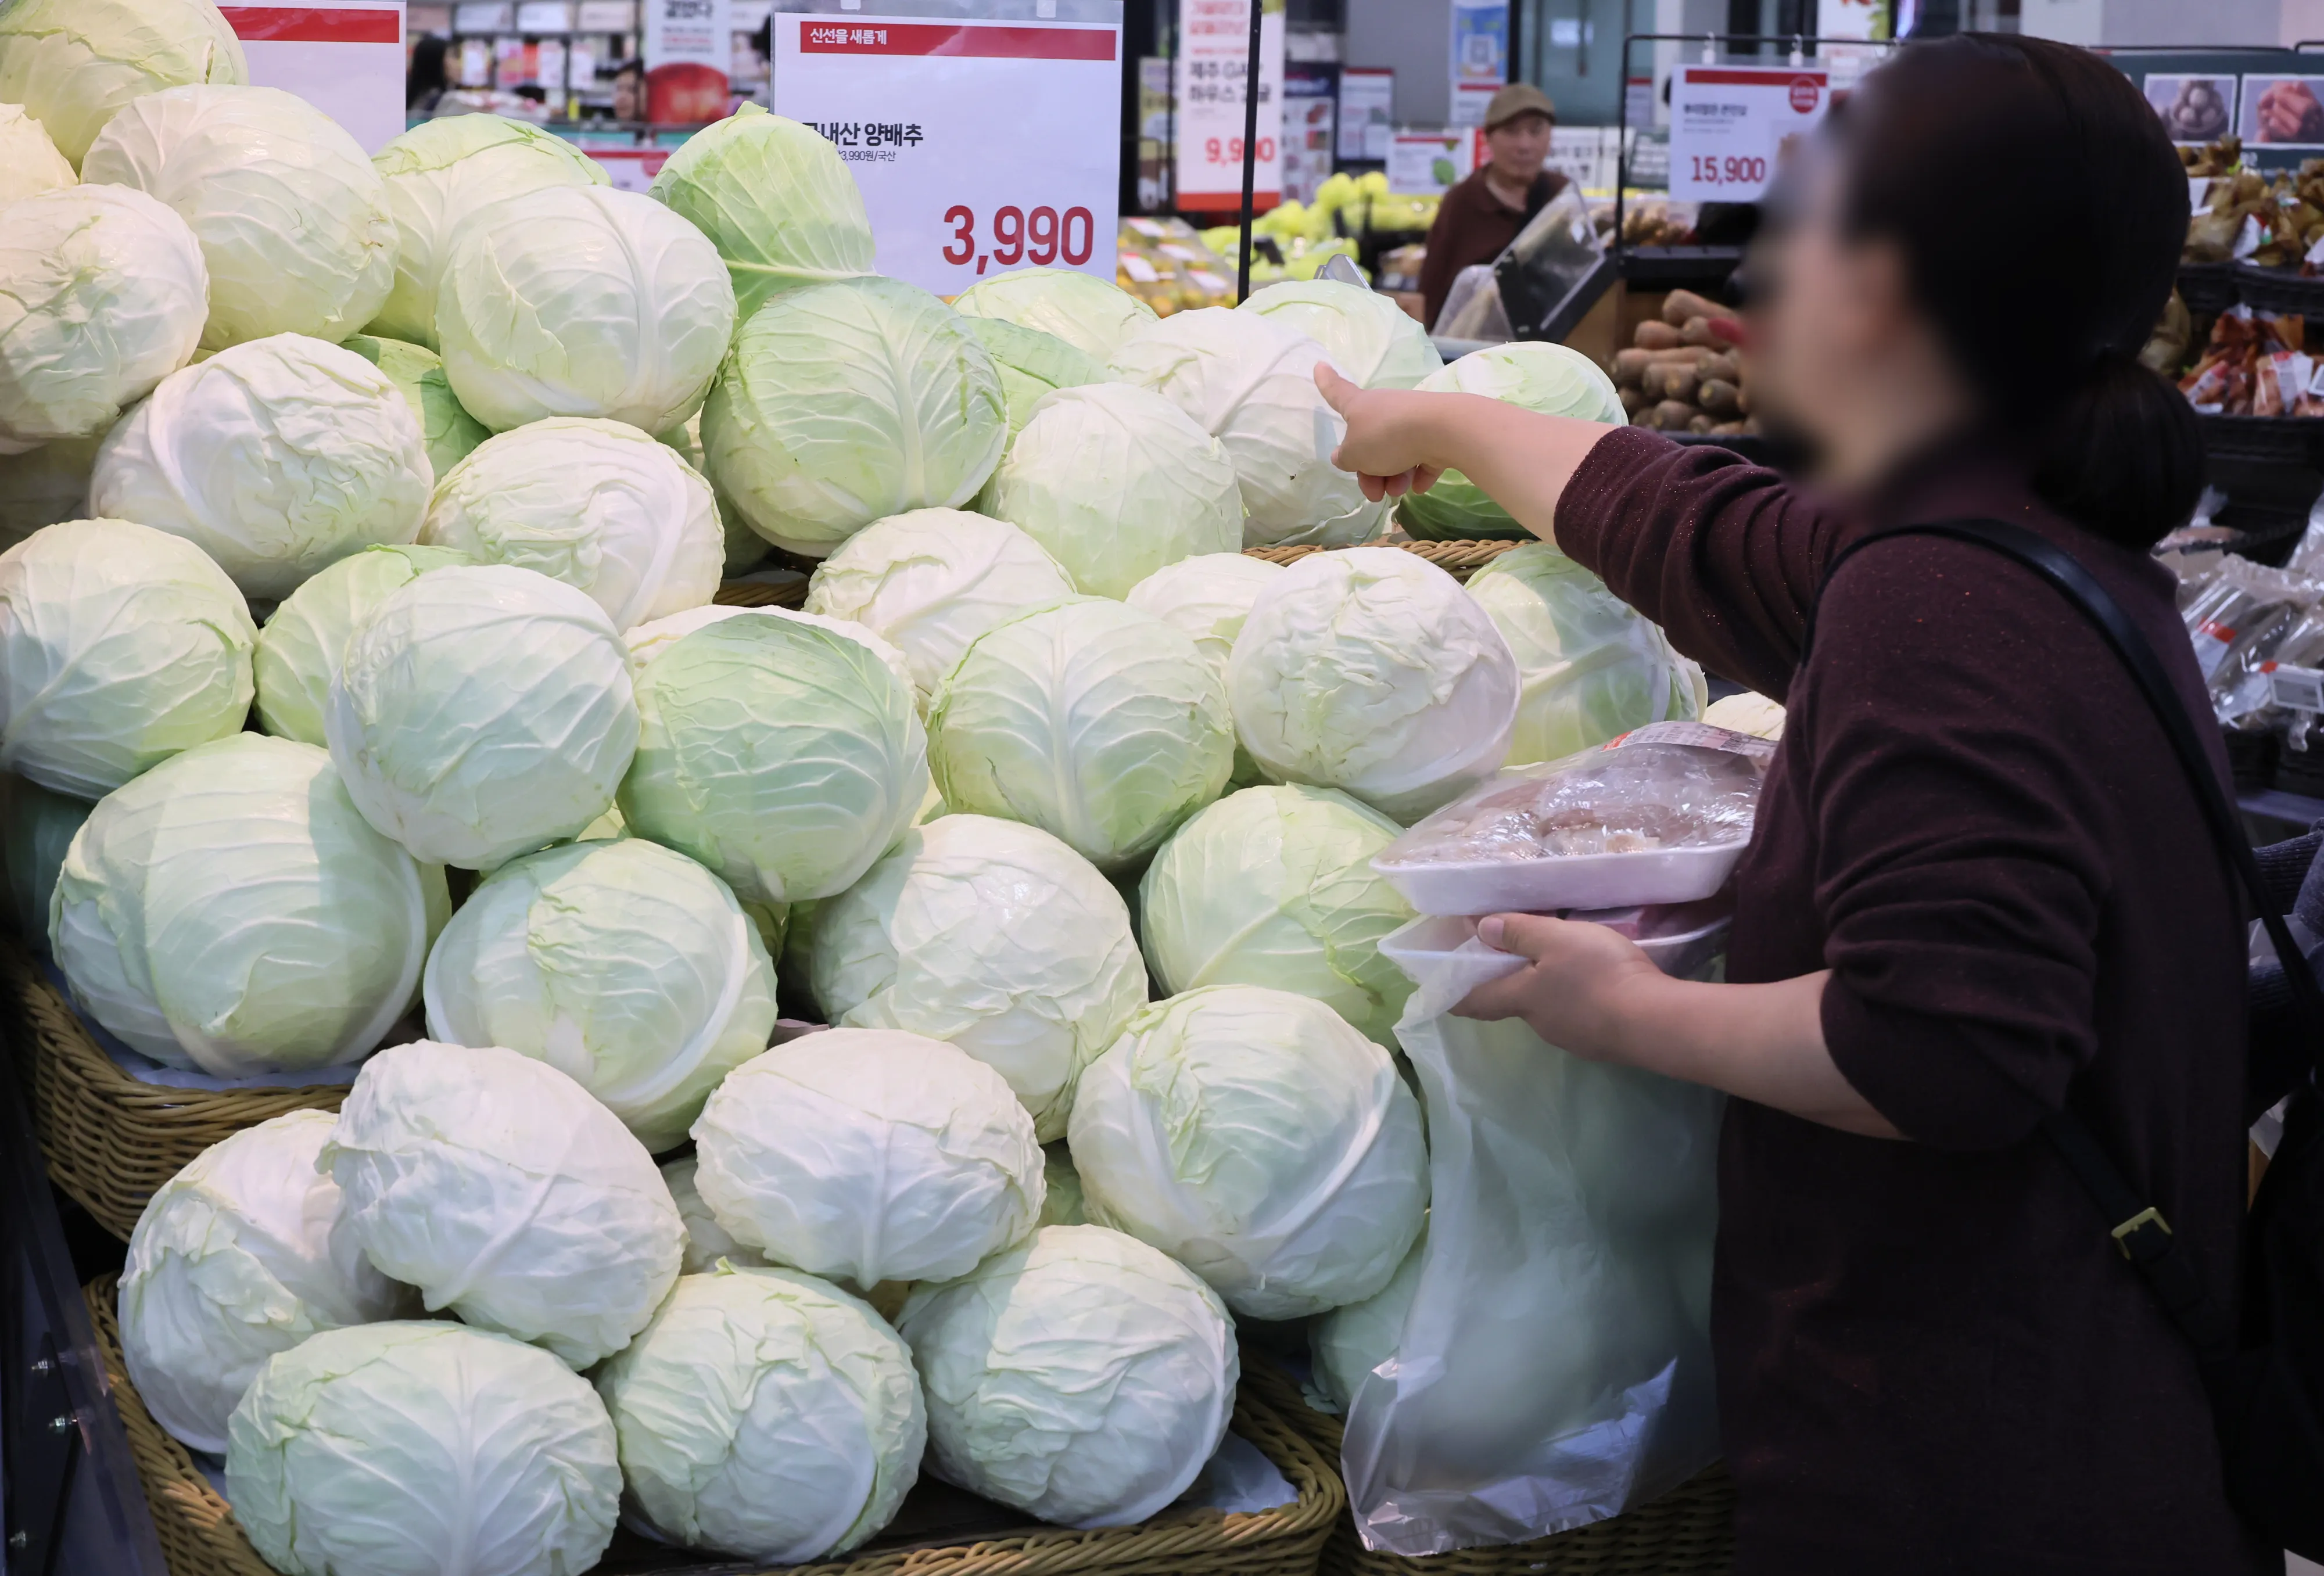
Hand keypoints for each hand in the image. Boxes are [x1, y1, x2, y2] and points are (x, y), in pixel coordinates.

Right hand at [1315, 363, 1447, 501]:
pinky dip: (1419, 473)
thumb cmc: (1387, 437)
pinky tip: (1419, 487)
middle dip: (1369, 472)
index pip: (1337, 392)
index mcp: (1359, 406)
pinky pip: (1423, 457)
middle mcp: (1385, 408)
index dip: (1326, 382)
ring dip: (1394, 477)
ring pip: (1397, 453)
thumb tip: (1343, 455)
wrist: (1442, 430)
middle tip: (1375, 494)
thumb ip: (1346, 457)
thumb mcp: (1355, 454)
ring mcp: (1412, 419)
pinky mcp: (1437, 432)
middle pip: (1370, 441)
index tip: (1319, 365)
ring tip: (1399, 490)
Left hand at [1452, 913, 1666, 1062]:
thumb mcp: (1556, 939)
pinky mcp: (1601, 1041)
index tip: (1442, 985)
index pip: (1475, 1000)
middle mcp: (1540, 1024)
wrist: (1655, 1022)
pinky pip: (1579, 1014)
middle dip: (1511, 979)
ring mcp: (1572, 1036)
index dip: (1455, 993)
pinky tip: (1596, 982)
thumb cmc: (1599, 974)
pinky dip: (1577, 998)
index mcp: (1521, 999)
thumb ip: (1519, 933)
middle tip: (1518, 951)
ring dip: (1548, 987)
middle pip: (1514, 1000)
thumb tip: (1481, 930)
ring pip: (1549, 1007)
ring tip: (1565, 960)